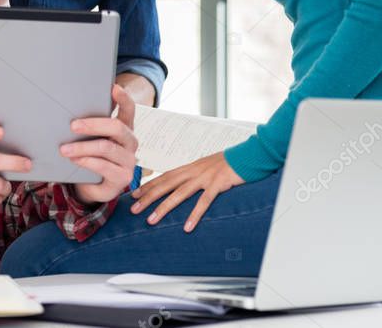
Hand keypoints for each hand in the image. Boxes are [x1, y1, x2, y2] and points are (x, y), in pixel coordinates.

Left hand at [62, 84, 137, 203]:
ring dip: (82, 147)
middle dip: (93, 124)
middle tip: (73, 125)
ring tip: (64, 149)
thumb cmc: (92, 157)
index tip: (113, 87)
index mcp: (124, 128)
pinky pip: (103, 166)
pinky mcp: (122, 177)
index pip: (129, 109)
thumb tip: (70, 109)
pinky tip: (74, 160)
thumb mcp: (91, 139)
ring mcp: (128, 161)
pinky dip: (86, 161)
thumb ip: (89, 126)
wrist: (93, 187)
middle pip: (116, 127)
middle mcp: (130, 143)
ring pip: (106, 147)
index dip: (123, 98)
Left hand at [130, 152, 244, 231]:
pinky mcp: (218, 184)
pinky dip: (194, 215)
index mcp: (189, 168)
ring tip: (151, 220)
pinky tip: (187, 227)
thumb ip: (193, 176)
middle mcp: (193, 171)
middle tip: (133, 209)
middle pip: (166, 184)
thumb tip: (181, 185)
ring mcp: (205, 177)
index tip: (134, 194)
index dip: (148, 185)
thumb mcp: (206, 168)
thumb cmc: (227, 164)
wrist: (247, 155)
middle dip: (148, 197)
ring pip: (179, 194)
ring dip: (163, 208)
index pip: (164, 176)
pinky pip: (204, 202)